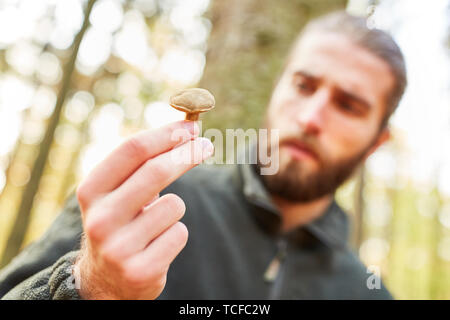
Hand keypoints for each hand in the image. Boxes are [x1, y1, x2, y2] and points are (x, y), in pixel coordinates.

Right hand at [74, 120, 212, 298]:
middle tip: (206, 145)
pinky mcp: (141, 271)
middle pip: (155, 171)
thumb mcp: (117, 193)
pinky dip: (175, 233)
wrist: (105, 280)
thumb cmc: (120, 222)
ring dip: (174, 208)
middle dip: (187, 153)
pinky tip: (156, 245)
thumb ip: (143, 164)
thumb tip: (188, 131)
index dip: (166, 134)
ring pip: (174, 205)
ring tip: (156, 223)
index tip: (191, 126)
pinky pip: (179, 233)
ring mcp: (119, 248)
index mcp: (91, 191)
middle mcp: (100, 218)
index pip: (132, 150)